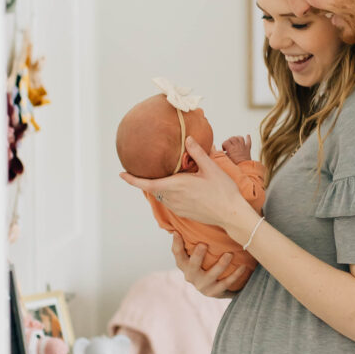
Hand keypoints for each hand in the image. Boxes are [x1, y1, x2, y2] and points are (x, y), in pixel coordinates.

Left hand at [121, 136, 248, 229]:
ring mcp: (178, 207)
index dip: (132, 180)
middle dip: (146, 180)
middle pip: (153, 189)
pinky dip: (169, 193)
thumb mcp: (211, 168)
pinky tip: (178, 187)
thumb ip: (197, 153)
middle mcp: (174, 198)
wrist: (232, 215)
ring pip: (162, 196)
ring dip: (159, 187)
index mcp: (177, 186)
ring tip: (162, 176)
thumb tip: (187, 138)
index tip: (122, 174)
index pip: (148, 184)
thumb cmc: (223, 192)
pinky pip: (171, 202)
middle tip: (142, 169)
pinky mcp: (184, 213)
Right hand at [172, 234, 246, 296]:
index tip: (177, 232)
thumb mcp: (196, 253)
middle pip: (192, 265)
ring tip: (229, 254)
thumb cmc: (204, 262)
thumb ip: (193, 238)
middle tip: (203, 244)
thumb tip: (194, 214)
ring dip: (220, 265)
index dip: (176, 243)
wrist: (214, 287)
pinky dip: (235, 275)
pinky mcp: (214, 292)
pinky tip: (243, 266)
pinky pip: (226, 283)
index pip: (177, 254)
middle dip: (198, 256)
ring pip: (211, 275)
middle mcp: (190, 276)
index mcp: (184, 264)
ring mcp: (202, 285)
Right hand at [221, 134, 251, 165]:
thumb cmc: (234, 165)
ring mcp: (243, 146)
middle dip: (229, 140)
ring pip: (240, 137)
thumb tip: (222, 152)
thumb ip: (224, 155)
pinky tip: (248, 135)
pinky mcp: (248, 149)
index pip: (225, 142)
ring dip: (237, 138)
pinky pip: (249, 141)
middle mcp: (237, 146)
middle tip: (229, 146)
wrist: (244, 168)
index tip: (224, 150)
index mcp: (231, 149)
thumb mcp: (227, 160)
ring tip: (235, 141)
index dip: (223, 145)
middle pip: (232, 138)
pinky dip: (248, 138)